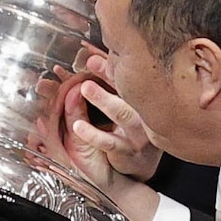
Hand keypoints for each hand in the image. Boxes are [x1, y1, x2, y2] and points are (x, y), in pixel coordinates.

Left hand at [72, 51, 161, 179]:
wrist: (139, 167)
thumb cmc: (127, 130)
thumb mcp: (117, 105)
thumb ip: (105, 83)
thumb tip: (90, 57)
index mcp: (138, 97)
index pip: (126, 75)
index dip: (111, 63)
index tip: (94, 54)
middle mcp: (143, 111)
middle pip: (127, 88)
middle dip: (110, 75)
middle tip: (91, 62)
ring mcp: (138, 131)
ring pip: (122, 113)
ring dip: (103, 99)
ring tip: (84, 88)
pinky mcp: (128, 151)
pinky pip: (110, 142)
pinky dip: (93, 133)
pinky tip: (78, 126)